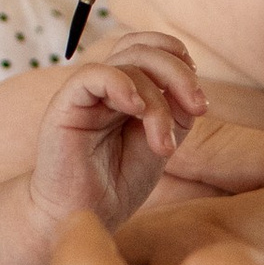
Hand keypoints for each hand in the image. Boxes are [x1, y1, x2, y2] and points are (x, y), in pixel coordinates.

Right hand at [30, 38, 205, 229]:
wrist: (84, 216)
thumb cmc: (118, 184)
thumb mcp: (161, 144)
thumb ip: (176, 112)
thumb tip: (189, 88)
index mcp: (126, 90)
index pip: (150, 48)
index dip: (179, 59)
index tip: (198, 98)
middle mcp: (105, 86)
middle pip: (142, 49)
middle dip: (179, 73)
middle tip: (199, 108)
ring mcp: (85, 93)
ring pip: (126, 63)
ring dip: (157, 101)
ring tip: (163, 144)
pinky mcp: (65, 105)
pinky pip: (92, 75)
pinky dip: (120, 85)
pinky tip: (136, 110)